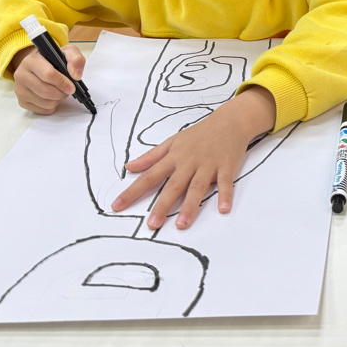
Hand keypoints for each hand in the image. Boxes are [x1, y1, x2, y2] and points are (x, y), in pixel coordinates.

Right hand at [10, 44, 85, 113]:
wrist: (38, 66)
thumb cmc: (53, 60)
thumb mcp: (67, 52)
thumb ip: (76, 60)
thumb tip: (76, 76)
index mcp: (31, 60)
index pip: (48, 75)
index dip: (63, 82)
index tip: (71, 86)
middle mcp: (21, 75)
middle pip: (46, 91)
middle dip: (61, 93)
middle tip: (68, 89)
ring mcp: (20, 90)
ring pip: (45, 103)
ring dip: (58, 99)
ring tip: (59, 91)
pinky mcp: (22, 102)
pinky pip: (43, 110)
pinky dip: (52, 106)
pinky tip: (52, 97)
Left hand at [111, 86, 276, 229]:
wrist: (229, 121)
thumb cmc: (200, 133)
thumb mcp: (173, 141)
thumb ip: (151, 156)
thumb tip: (129, 167)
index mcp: (174, 157)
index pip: (149, 176)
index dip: (132, 192)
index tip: (117, 206)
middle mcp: (189, 162)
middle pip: (173, 186)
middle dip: (162, 205)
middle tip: (152, 224)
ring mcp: (208, 165)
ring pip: (197, 187)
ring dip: (190, 206)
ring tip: (182, 224)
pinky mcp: (226, 166)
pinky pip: (225, 183)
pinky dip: (225, 195)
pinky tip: (223, 209)